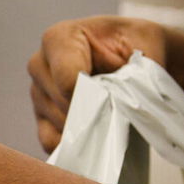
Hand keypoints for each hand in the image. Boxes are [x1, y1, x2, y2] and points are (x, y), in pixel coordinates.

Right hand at [27, 16, 165, 152]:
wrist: (135, 53)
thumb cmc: (138, 45)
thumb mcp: (146, 45)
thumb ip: (135, 70)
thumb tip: (123, 105)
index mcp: (59, 38)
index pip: (67, 80)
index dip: (94, 98)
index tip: (118, 101)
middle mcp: (39, 64)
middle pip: (63, 105)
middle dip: (95, 113)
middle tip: (124, 109)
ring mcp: (37, 93)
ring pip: (60, 125)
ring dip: (90, 128)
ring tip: (114, 115)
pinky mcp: (41, 118)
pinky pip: (52, 143)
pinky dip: (79, 145)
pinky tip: (99, 132)